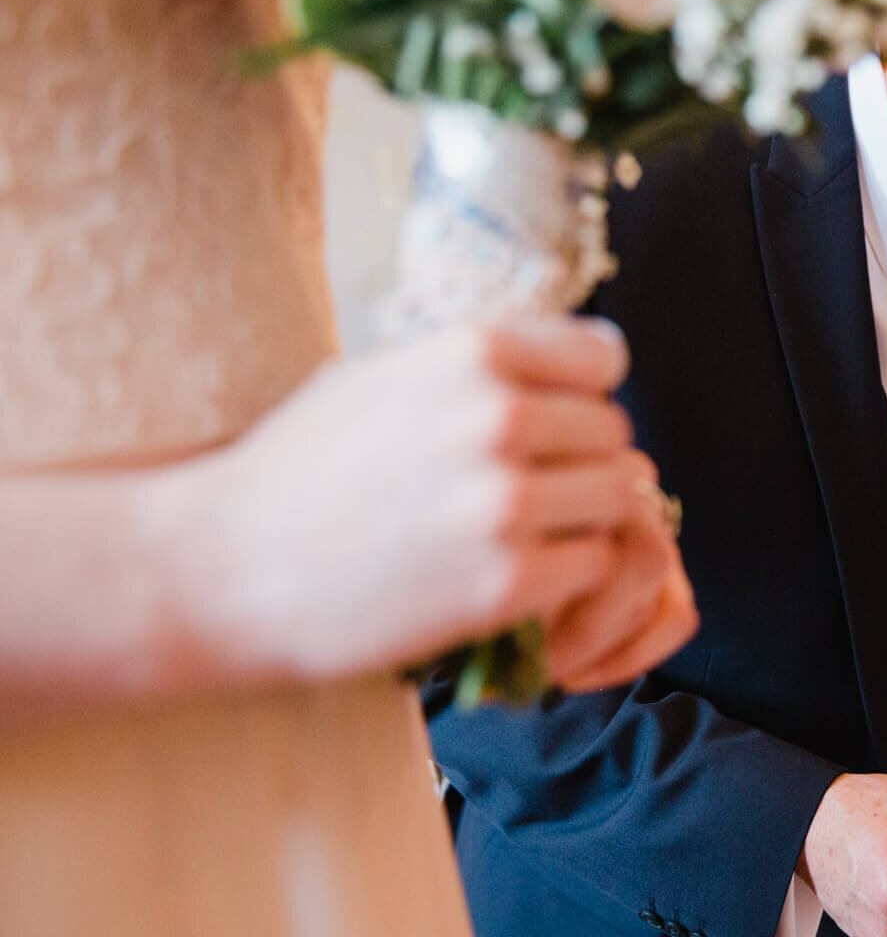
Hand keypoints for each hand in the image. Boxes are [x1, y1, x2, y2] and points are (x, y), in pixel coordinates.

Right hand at [175, 317, 691, 683]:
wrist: (219, 570)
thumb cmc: (297, 470)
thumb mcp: (384, 376)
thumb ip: (483, 365)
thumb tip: (589, 357)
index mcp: (471, 353)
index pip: (603, 358)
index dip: (582, 395)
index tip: (552, 424)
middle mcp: (497, 417)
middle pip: (613, 432)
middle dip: (582, 462)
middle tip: (531, 492)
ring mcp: (504, 502)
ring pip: (617, 497)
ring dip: (583, 519)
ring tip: (526, 534)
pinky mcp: (505, 583)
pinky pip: (592, 563)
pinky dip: (567, 574)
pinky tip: (514, 576)